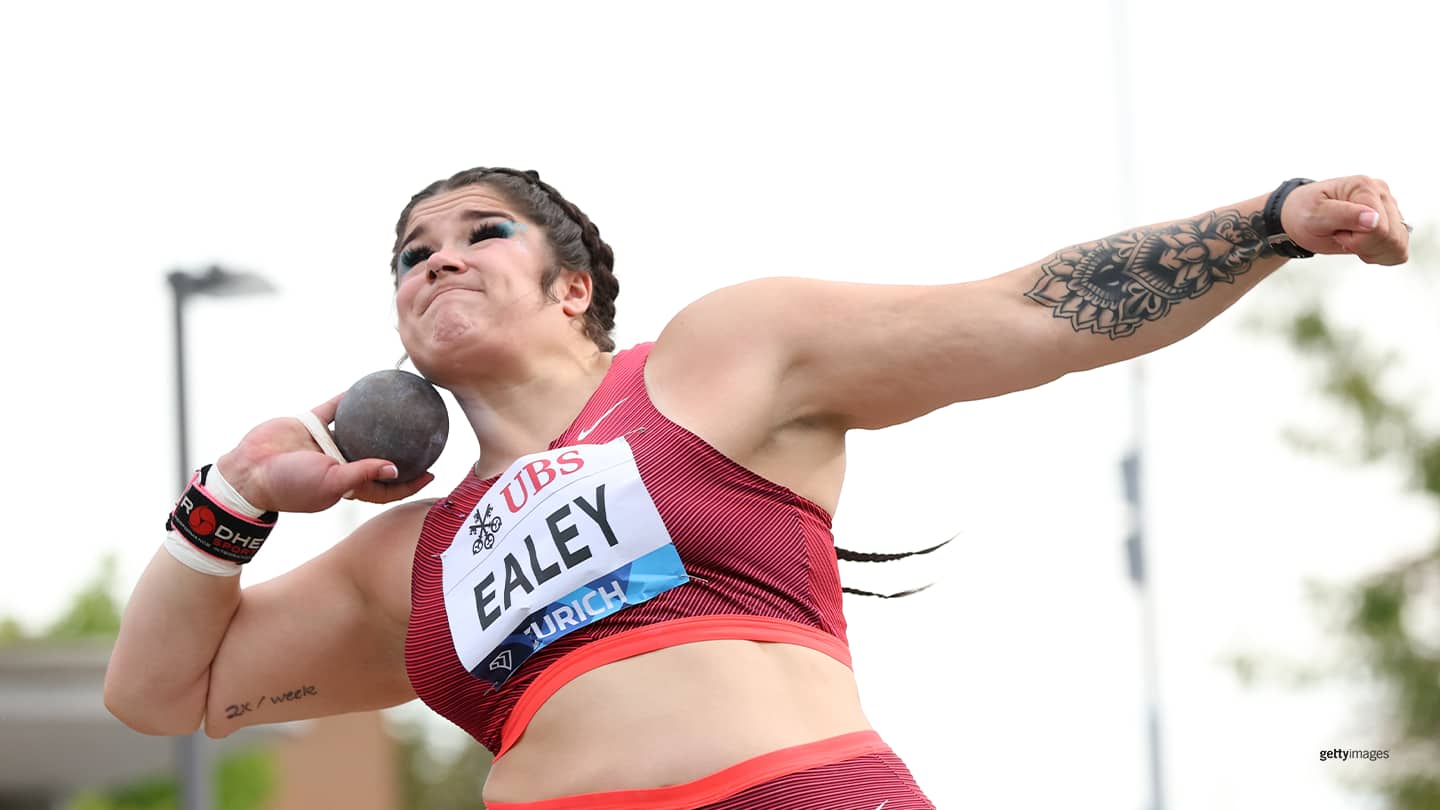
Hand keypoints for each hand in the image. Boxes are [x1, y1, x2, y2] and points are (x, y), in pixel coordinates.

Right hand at [215, 394, 434, 512]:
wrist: (249, 470)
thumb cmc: (290, 485)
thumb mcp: (332, 483)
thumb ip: (363, 474)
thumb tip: (396, 469)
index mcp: (347, 485)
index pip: (385, 486)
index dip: (409, 482)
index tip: (432, 473)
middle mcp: (339, 464)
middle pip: (376, 456)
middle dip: (399, 449)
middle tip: (424, 435)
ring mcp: (325, 444)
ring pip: (358, 428)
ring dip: (376, 418)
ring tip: (400, 403)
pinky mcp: (310, 425)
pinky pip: (335, 408)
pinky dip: (349, 398)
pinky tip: (367, 384)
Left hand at [1281, 176, 1410, 264]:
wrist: (1300, 216)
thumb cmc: (1304, 213)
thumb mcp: (1314, 215)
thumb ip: (1343, 215)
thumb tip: (1374, 219)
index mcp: (1365, 187)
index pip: (1378, 227)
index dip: (1355, 240)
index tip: (1336, 233)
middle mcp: (1383, 194)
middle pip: (1392, 237)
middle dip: (1363, 246)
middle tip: (1341, 236)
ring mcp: (1390, 208)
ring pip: (1398, 245)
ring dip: (1372, 251)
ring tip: (1351, 239)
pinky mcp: (1393, 223)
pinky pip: (1400, 250)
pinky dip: (1380, 255)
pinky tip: (1363, 247)